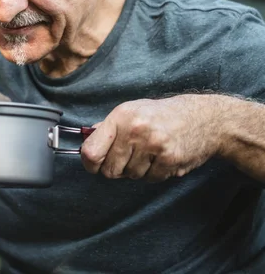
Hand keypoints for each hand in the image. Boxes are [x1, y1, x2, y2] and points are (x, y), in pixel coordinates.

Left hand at [80, 95, 220, 181]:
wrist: (204, 118)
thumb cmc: (163, 115)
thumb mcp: (132, 110)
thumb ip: (109, 127)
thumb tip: (87, 141)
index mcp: (121, 117)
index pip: (92, 152)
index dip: (90, 164)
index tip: (94, 165)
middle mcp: (135, 130)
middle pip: (110, 170)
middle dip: (117, 169)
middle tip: (129, 157)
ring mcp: (153, 146)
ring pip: (130, 176)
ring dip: (137, 170)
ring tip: (149, 153)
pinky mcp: (170, 160)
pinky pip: (150, 179)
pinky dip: (154, 174)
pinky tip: (161, 158)